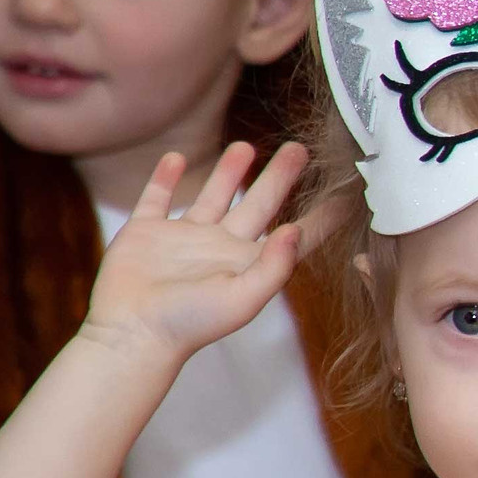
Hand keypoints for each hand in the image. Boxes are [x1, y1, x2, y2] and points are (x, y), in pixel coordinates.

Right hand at [83, 144, 315, 364]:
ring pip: (212, 196)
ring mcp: (183, 238)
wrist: (132, 332)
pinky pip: (157, 198)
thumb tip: (295, 229)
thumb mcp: (244, 298)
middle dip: (279, 176)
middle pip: (258, 203)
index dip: (319, 217)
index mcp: (248, 262)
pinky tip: (176, 158)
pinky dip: (165, 177)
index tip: (345, 193)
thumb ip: (275, 265)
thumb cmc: (190, 323)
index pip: (293, 235)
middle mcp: (220, 246)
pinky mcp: (146, 233)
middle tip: (298, 149)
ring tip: (246, 145)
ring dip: (229, 171)